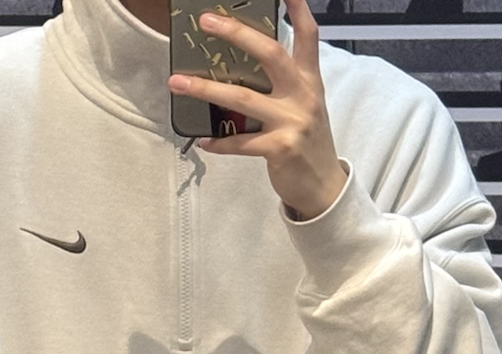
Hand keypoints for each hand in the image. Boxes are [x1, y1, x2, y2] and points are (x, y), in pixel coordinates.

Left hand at [168, 0, 345, 219]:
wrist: (324, 188)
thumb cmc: (308, 142)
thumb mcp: (305, 105)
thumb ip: (285, 82)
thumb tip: (245, 66)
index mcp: (309, 80)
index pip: (308, 34)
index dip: (297, 8)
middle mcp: (302, 95)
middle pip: (270, 54)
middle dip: (237, 34)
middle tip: (207, 21)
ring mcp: (292, 122)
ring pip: (243, 98)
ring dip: (205, 89)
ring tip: (177, 82)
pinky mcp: (281, 149)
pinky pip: (242, 143)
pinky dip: (220, 142)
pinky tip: (203, 140)